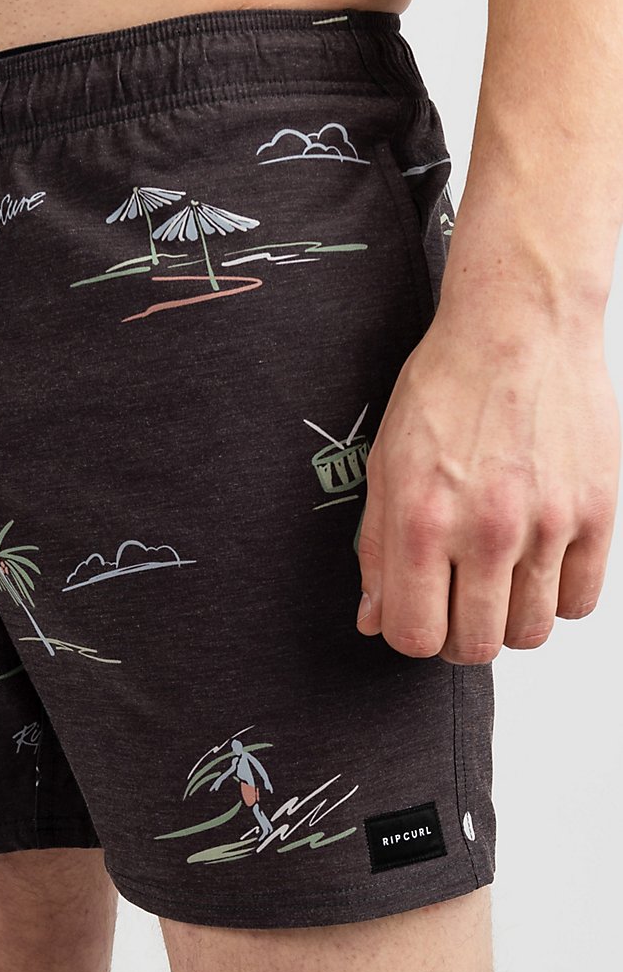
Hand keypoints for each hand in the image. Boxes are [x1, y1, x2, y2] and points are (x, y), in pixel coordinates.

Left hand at [356, 297, 618, 663]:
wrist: (520, 325)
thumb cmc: (448, 384)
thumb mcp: (386, 461)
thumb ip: (377, 547)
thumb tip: (375, 618)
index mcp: (423, 517)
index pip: (414, 634)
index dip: (411, 634)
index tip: (417, 615)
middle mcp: (486, 528)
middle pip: (476, 646)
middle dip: (458, 636)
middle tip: (456, 603)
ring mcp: (548, 524)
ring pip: (530, 632)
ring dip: (508, 620)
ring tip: (497, 581)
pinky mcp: (597, 513)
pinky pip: (579, 602)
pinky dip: (556, 597)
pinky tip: (536, 565)